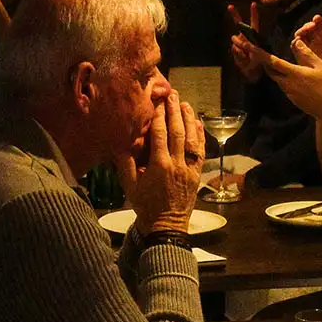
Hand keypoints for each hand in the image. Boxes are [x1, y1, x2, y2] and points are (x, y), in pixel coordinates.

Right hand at [118, 91, 205, 235]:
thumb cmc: (146, 206)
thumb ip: (125, 163)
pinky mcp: (197, 174)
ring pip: (192, 139)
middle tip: (172, 94)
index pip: (159, 134)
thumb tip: (120, 142)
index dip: (158, 116)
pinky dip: (201, 136)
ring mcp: (189, 169)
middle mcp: (177, 164)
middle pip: (177, 132)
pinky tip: (199, 124)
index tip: (157, 101)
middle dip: (174, 111)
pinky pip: (201, 152)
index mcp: (159, 166)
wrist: (167, 227)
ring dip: (189, 120)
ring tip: (185, 103)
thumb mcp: (130, 186)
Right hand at [227, 2, 265, 83]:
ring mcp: (239, 43)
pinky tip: (243, 59)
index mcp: (253, 37)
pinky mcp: (235, 50)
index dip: (253, 14)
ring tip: (248, 57)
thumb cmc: (258, 63)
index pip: (254, 24)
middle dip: (234, 15)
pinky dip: (238, 55)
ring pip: (235, 41)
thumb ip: (246, 46)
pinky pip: (234, 49)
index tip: (253, 4)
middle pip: (239, 25)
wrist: (253, 73)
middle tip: (230, 6)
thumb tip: (235, 40)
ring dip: (240, 48)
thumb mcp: (256, 55)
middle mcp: (245, 38)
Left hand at [261, 35, 321, 121]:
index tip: (247, 46)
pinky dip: (284, 80)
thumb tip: (296, 41)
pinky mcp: (292, 100)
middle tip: (260, 54)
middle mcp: (287, 84)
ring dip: (275, 71)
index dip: (258, 53)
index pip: (272, 61)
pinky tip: (295, 78)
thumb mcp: (320, 65)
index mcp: (293, 73)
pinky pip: (285, 87)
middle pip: (270, 71)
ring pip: (278, 79)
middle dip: (264, 62)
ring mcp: (289, 93)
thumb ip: (306, 53)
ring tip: (280, 64)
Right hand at [293, 14, 321, 84]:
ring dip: (301, 31)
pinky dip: (296, 41)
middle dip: (307, 25)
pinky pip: (295, 47)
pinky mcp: (300, 57)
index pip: (319, 27)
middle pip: (308, 30)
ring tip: (304, 31)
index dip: (318, 22)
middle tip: (310, 25)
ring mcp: (306, 50)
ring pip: (300, 36)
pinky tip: (298, 40)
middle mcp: (314, 43)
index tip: (317, 19)